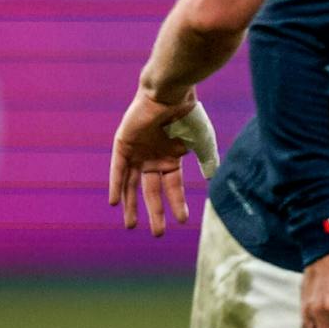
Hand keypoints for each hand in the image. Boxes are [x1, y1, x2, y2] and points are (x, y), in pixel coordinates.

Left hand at [109, 86, 215, 235]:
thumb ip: (206, 159)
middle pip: (151, 191)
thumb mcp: (201, 141)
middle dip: (154, 212)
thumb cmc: (188, 115)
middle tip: (157, 234)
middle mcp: (153, 159)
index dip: (177, 204)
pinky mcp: (123, 145)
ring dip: (131, 205)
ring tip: (131, 225)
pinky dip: (116, 186)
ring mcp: (137, 153)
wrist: (171, 94)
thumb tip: (213, 177)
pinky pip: (118, 170)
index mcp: (170, 158)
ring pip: (132, 185)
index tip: (182, 221)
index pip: (173, 187)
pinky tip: (115, 203)